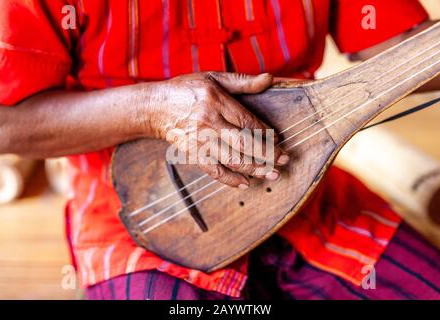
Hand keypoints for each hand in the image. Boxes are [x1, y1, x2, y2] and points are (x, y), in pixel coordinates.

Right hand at [146, 72, 288, 188]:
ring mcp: (199, 140)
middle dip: (267, 153)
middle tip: (284, 161)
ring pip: (232, 159)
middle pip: (244, 142)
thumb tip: (269, 79)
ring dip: (255, 169)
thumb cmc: (186, 90)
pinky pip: (213, 171)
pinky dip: (230, 179)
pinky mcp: (192, 154)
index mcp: (215, 100)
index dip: (266, 132)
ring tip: (273, 175)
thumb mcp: (213, 77)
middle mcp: (208, 121)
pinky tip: (246, 184)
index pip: (247, 120)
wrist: (155, 107)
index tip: (278, 139)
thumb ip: (242, 82)